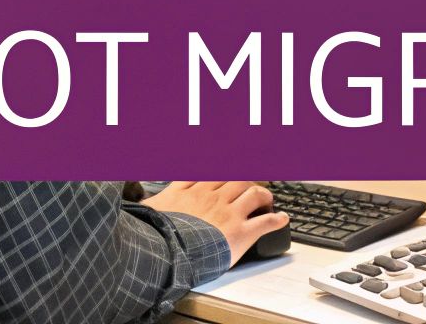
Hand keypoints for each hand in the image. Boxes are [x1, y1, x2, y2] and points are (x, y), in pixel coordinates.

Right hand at [143, 181, 287, 264]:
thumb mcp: (149, 209)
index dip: (225, 172)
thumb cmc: (156, 235)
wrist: (166, 253)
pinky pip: (265, 221)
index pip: (214, 173)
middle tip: (252, 185)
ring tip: (266, 200)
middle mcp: (212, 198)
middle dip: (248, 181)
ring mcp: (228, 213)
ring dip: (263, 195)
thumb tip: (142, 197)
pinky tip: (282, 219)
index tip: (230, 172)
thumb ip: (153, 199)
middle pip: (238, 179)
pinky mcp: (240, 232)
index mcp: (191, 191)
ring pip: (254, 193)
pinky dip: (277, 219)